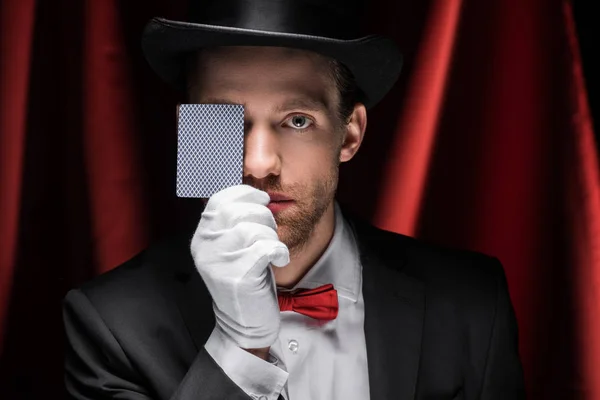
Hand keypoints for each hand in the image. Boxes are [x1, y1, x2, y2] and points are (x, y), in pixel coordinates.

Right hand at [191, 185, 289, 349]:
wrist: (244, 323)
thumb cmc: (245, 279)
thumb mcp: (233, 247)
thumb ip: (235, 221)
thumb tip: (256, 193)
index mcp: (202, 236)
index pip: (219, 199)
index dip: (245, 194)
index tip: (262, 200)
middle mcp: (204, 246)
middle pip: (238, 210)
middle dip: (263, 215)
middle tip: (271, 232)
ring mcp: (219, 262)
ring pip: (253, 228)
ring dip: (272, 236)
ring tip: (273, 249)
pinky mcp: (237, 276)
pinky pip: (265, 247)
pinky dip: (279, 251)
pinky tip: (279, 260)